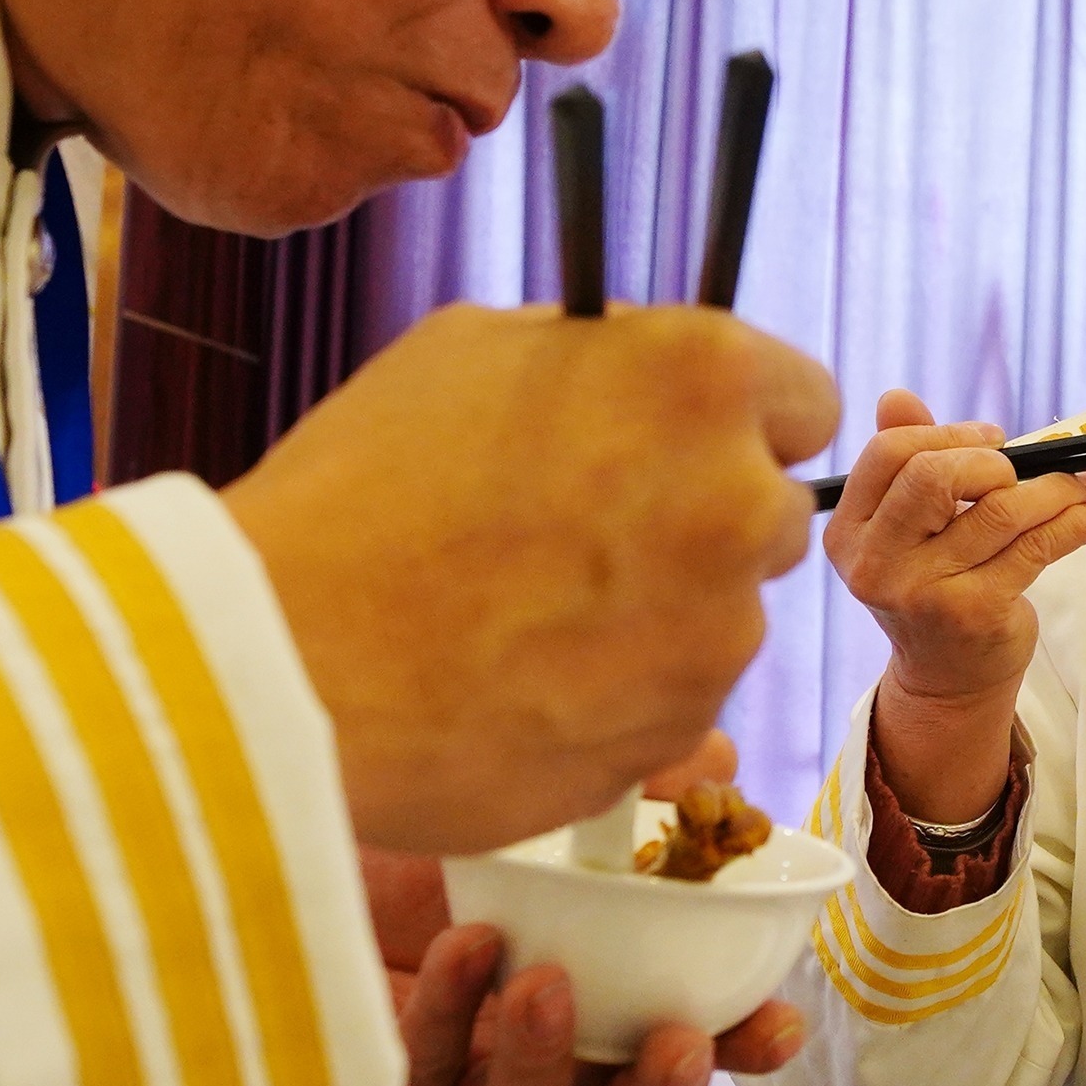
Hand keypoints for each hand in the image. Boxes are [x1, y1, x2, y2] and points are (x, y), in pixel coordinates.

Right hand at [224, 302, 838, 854]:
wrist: (281, 657)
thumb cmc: (360, 486)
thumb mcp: (472, 353)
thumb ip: (600, 359)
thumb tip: (648, 376)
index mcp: (696, 379)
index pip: (804, 400)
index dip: (741, 424)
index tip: (689, 447)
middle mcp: (733, 500)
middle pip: (767, 514)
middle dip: (701, 522)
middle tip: (586, 537)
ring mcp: (715, 631)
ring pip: (722, 616)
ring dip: (658, 616)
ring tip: (526, 615)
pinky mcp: (675, 731)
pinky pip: (671, 703)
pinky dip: (618, 696)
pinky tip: (521, 679)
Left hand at [361, 734, 806, 1085]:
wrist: (291, 806)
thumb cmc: (426, 793)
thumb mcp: (532, 769)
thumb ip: (629, 767)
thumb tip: (714, 757)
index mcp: (598, 974)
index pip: (689, 1029)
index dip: (744, 1040)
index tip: (780, 1021)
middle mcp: (537, 1034)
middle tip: (680, 1045)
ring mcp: (463, 1068)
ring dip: (548, 1057)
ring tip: (544, 982)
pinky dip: (457, 1020)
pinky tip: (466, 948)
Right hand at [825, 389, 1085, 821]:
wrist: (946, 679)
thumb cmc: (930, 586)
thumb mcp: (903, 528)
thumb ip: (901, 462)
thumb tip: (896, 396)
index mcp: (849, 532)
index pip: (887, 455)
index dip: (945, 434)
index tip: (991, 440)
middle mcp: (876, 564)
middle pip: (933, 476)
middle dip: (990, 460)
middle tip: (1021, 469)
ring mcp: (924, 593)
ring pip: (1000, 510)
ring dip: (1057, 488)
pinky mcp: (975, 613)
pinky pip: (1038, 547)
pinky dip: (1080, 521)